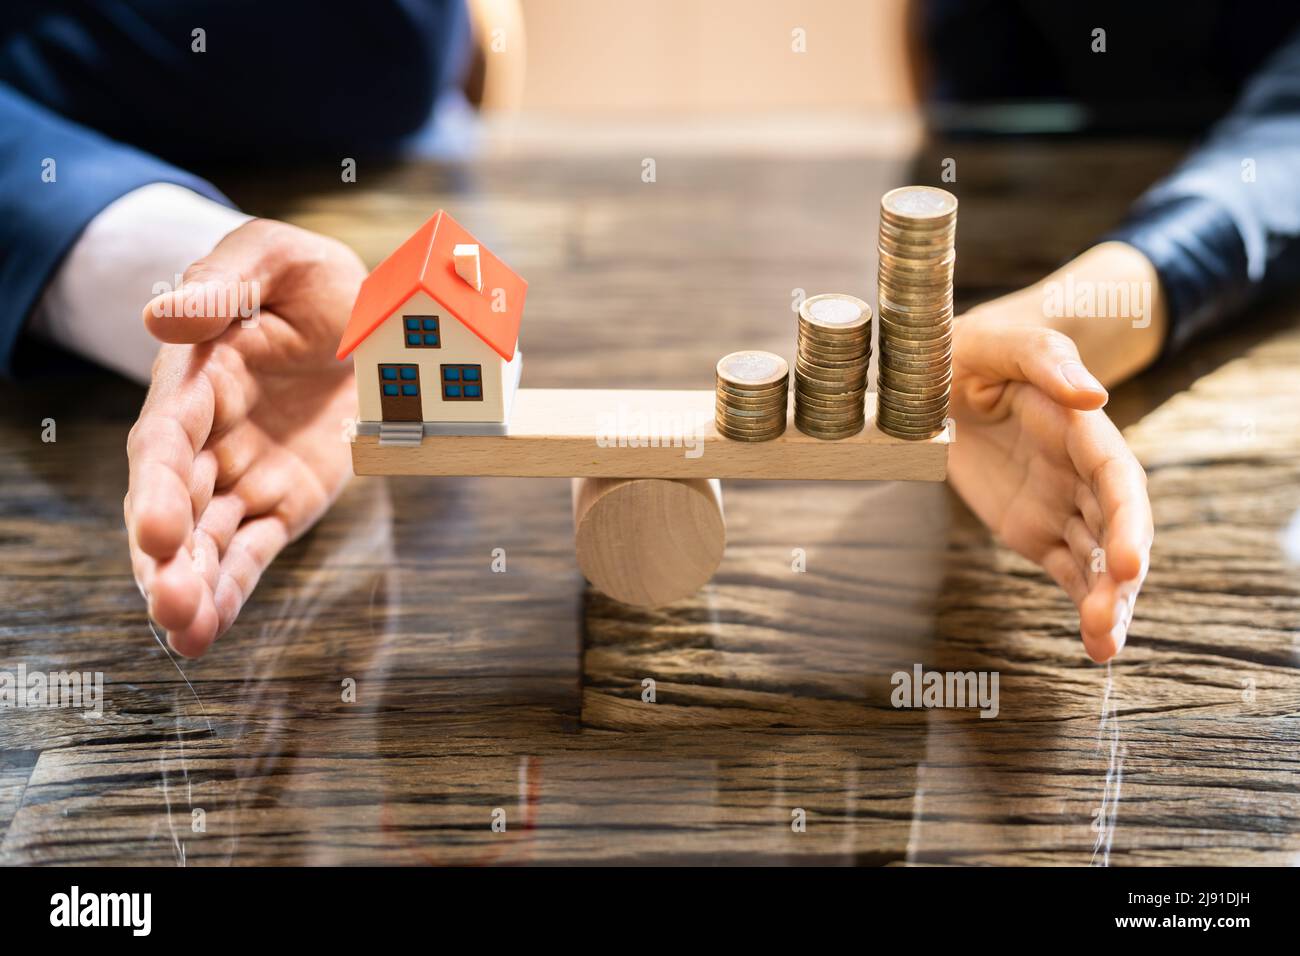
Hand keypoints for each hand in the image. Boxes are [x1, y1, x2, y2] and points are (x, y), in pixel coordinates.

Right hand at [126, 219, 365, 656]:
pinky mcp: (281, 501)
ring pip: (207, 539)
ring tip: (186, 634)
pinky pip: (252, 550)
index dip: (155, 486)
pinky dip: (232, 588)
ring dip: (193, 586)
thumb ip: (221, 285)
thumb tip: (159, 318)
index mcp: (195, 378)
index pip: (165, 438)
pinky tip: (207, 630)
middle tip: (170, 607)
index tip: (154, 531)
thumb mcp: (271, 259)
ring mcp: (242, 474)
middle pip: (175, 503)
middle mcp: (208, 436)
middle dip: (167, 557)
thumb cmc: (305, 279)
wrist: (360, 310)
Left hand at [946, 319, 1152, 661]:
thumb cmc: (975, 350)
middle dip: (1118, 577)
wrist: (943, 377)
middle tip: (1108, 621)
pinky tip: (1097, 647)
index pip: (1116, 478)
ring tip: (1104, 646)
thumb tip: (1093, 396)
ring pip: (1096, 560)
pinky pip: (1069, 572)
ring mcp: (1062, 505)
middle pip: (1115, 528)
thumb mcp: (1000, 342)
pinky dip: (1083, 606)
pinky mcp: (1037, 530)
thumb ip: (1046, 361)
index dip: (1126, 520)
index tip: (1128, 563)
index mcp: (1079, 428)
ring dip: (1105, 603)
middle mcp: (1081, 473)